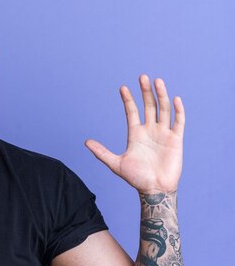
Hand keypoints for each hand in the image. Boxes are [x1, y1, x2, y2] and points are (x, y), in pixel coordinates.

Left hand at [85, 75, 184, 193]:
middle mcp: (150, 131)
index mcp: (135, 134)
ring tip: (157, 81)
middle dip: (145, 91)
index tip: (122, 87)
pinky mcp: (176, 140)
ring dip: (161, 95)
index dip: (128, 100)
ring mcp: (163, 134)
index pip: (132, 112)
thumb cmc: (136, 178)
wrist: (154, 190)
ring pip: (163, 109)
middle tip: (142, 76)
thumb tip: (86, 142)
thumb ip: (101, 152)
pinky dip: (178, 110)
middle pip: (149, 106)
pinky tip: (175, 98)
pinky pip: (179, 122)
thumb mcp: (116, 164)